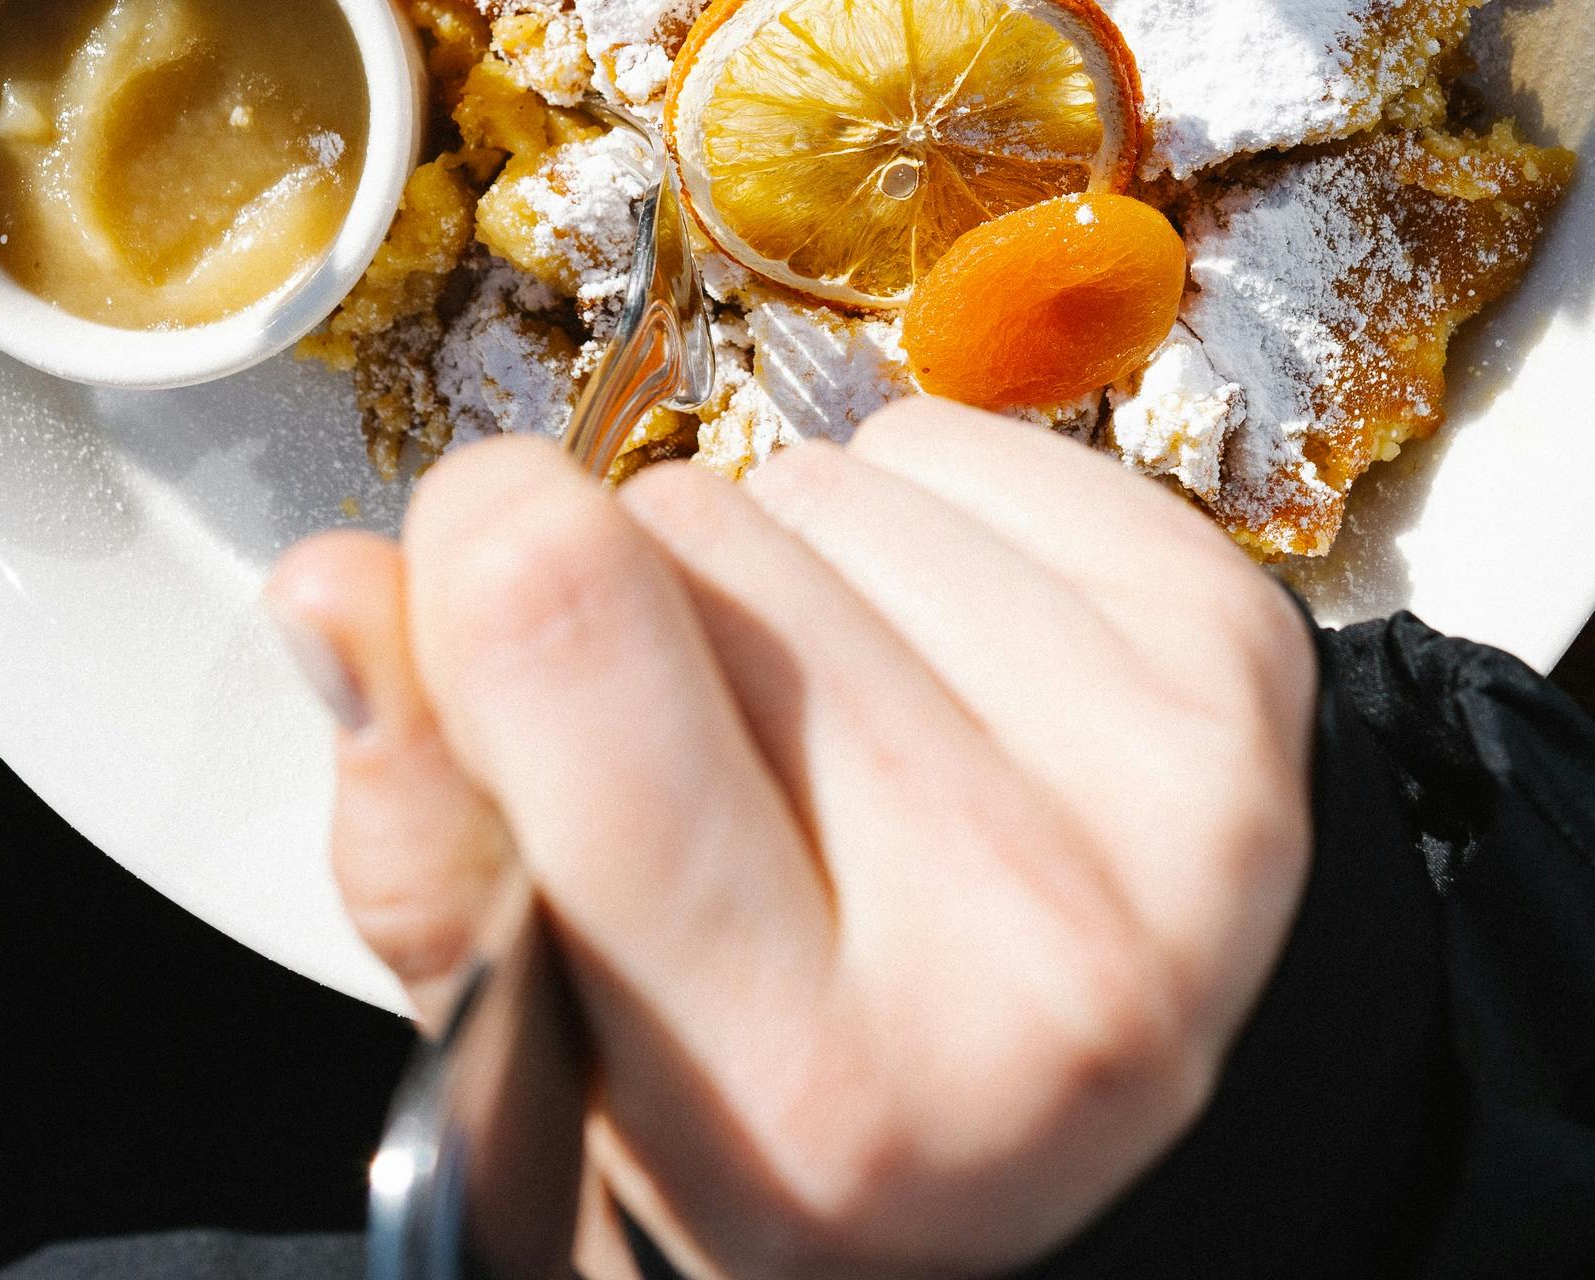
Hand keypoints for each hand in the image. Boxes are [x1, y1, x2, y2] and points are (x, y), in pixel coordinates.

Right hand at [262, 396, 1316, 1279]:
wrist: (1037, 1148)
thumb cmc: (749, 1089)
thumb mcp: (529, 1022)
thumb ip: (418, 813)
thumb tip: (343, 581)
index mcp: (802, 1090)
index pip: (571, 633)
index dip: (473, 548)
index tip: (472, 595)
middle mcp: (1032, 962)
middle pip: (698, 534)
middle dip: (643, 600)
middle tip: (690, 754)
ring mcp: (1186, 815)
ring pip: (835, 482)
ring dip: (789, 569)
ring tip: (819, 739)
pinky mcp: (1251, 669)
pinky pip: (972, 446)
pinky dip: (921, 516)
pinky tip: (929, 666)